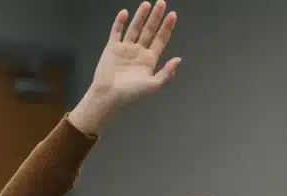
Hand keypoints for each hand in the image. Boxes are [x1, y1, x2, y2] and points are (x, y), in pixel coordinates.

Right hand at [68, 1, 181, 134]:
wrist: (108, 96)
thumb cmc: (130, 94)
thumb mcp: (153, 85)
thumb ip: (166, 73)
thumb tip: (178, 60)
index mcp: (149, 60)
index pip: (160, 39)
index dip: (167, 27)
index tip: (172, 15)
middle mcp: (138, 52)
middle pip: (149, 30)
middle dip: (156, 17)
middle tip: (162, 3)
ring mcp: (125, 49)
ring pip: (135, 28)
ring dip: (140, 16)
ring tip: (146, 4)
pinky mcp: (112, 48)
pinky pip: (116, 32)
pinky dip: (120, 22)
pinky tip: (124, 13)